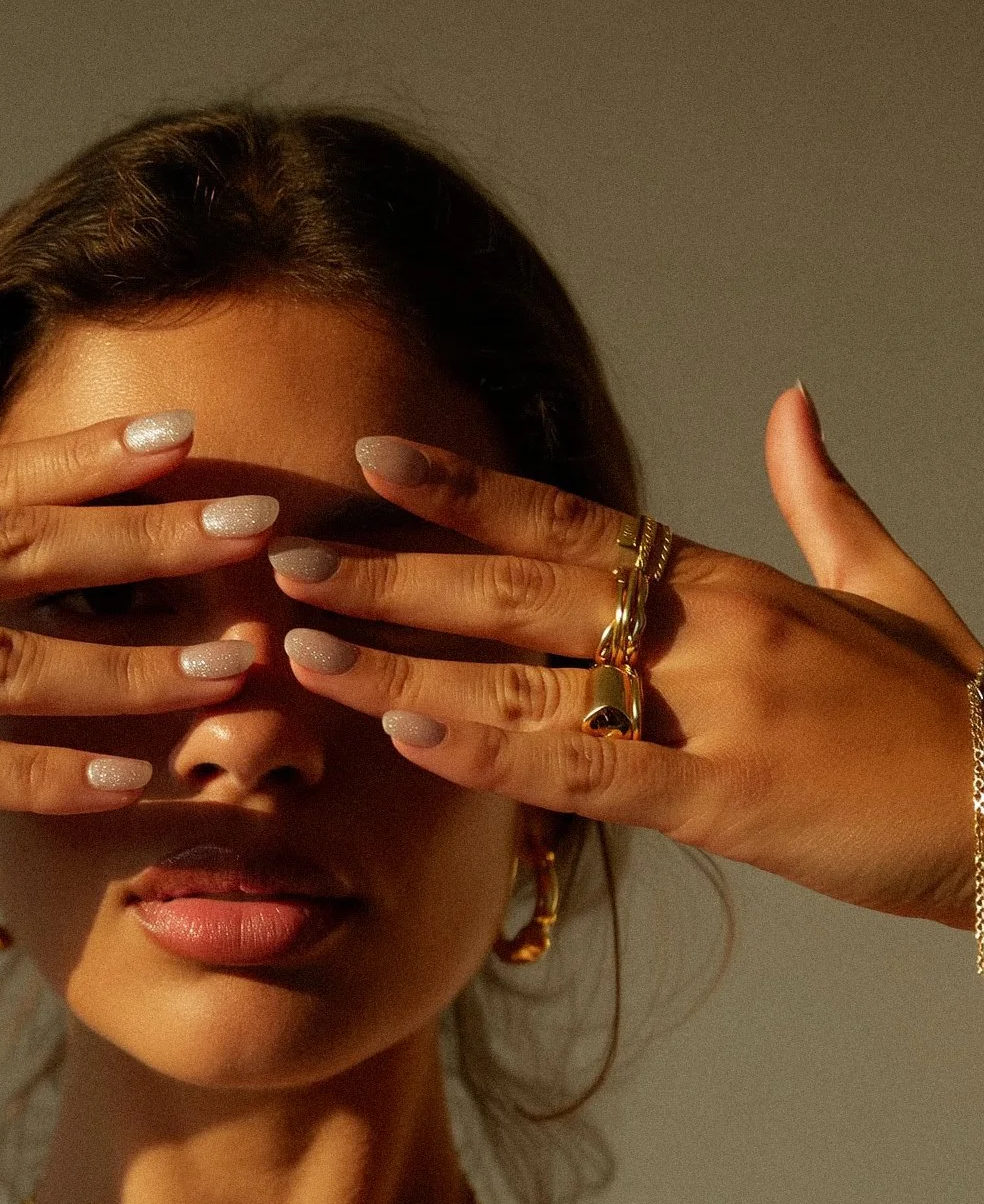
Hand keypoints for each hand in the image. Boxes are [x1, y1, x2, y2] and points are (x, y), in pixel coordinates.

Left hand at [272, 387, 981, 926]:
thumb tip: (792, 405)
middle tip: (286, 558)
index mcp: (730, 578)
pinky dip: (492, 751)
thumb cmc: (947, 706)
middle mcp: (705, 627)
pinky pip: (584, 768)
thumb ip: (823, 496)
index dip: (465, 488)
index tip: (373, 459)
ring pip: (527, 674)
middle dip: (394, 570)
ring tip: (303, 645)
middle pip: (518, 586)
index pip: (570, 516)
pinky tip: (409, 734)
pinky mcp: (723, 797)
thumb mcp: (884, 584)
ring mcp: (711, 708)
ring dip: (405, 659)